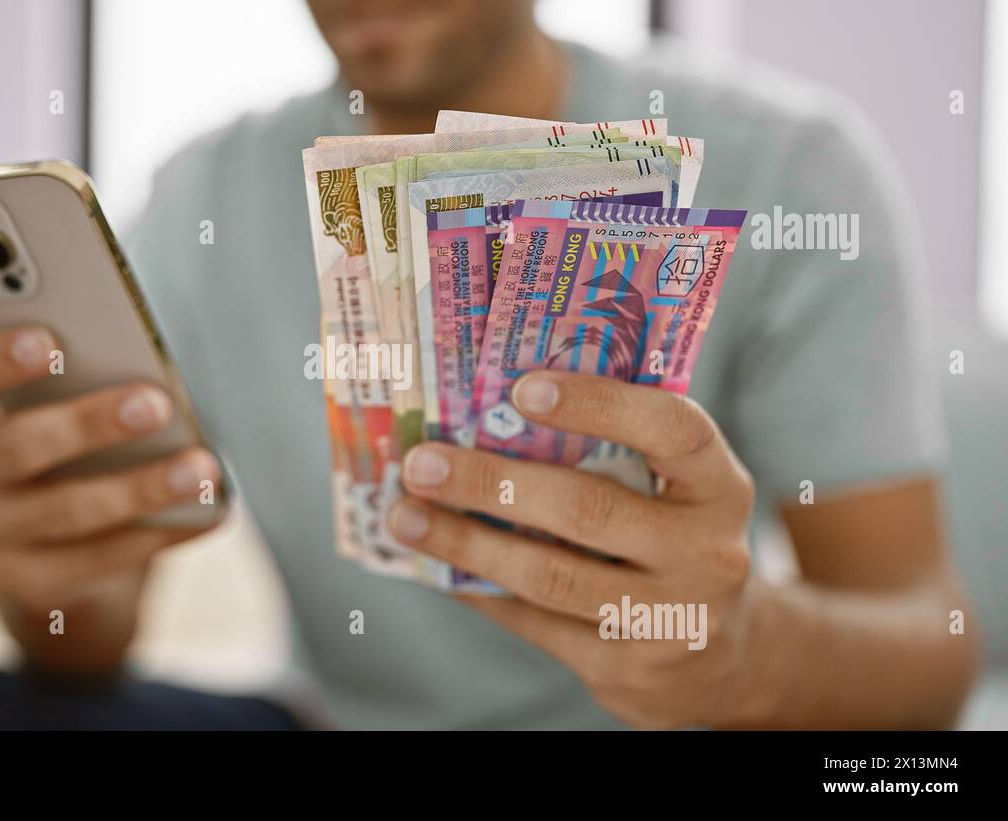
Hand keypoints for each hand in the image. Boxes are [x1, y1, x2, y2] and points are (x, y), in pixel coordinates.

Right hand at [0, 326, 220, 669]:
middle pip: (14, 447)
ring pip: (62, 511)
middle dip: (87, 424)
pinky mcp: (26, 578)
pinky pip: (94, 560)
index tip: (46, 339)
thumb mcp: (85, 396)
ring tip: (201, 470)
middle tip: (154, 404)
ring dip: (139, 488)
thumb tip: (162, 384)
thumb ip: (105, 374)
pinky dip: (156, 534)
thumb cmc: (85, 434)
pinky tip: (204, 513)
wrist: (68, 536)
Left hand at [386, 370, 760, 727]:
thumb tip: (486, 414)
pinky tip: (436, 565)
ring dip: (466, 542)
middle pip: (588, 509)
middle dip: (491, 481)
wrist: (719, 660)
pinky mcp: (626, 670)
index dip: (598, 404)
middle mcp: (705, 553)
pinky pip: (535, 624)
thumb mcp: (671, 492)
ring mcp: (668, 619)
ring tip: (404, 517)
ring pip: (550, 576)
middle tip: (422, 462)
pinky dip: (477, 589)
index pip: (671, 429)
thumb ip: (612, 453)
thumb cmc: (670, 542)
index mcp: (718, 486)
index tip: (522, 387)